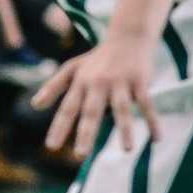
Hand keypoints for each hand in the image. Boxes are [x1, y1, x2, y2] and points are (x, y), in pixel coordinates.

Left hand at [32, 34, 158, 157]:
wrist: (126, 36)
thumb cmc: (97, 58)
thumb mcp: (72, 68)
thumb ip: (53, 86)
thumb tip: (35, 104)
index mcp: (81, 83)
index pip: (68, 108)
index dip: (59, 127)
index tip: (52, 147)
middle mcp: (98, 83)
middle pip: (91, 111)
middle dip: (86, 133)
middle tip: (80, 155)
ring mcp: (120, 82)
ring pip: (121, 108)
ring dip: (124, 129)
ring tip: (127, 150)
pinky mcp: (140, 81)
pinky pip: (147, 104)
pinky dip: (152, 121)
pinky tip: (157, 139)